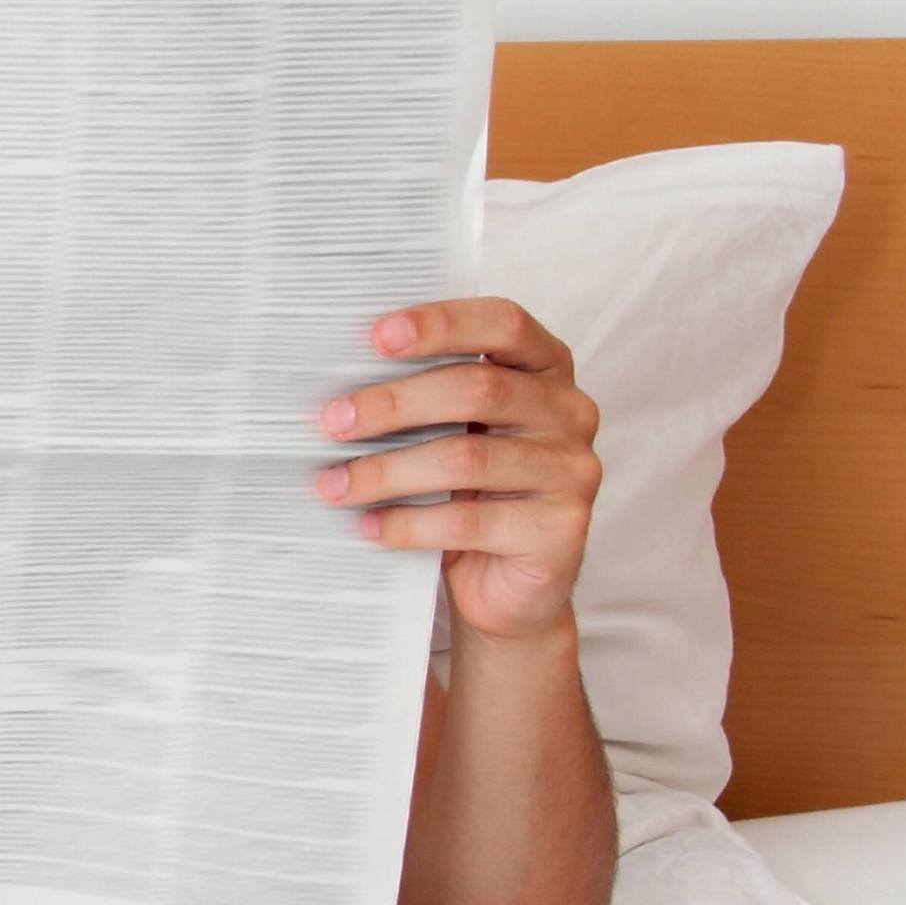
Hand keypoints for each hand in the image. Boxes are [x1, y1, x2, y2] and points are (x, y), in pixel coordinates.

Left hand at [317, 299, 602, 645]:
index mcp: (545, 367)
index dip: (442, 323)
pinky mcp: (561, 530)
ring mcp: (573, 471)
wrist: (505, 581)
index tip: (376, 335)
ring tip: (334, 484)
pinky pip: (469, 521)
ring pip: (468, 458)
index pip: (504, 324)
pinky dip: (407, 523)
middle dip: (394, 404)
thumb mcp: (451, 430)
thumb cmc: (467, 489)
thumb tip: (337, 382)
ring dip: (387, 471)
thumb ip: (421, 395)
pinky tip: (369, 525)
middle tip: (332, 421)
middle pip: (479, 389)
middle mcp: (570, 411)